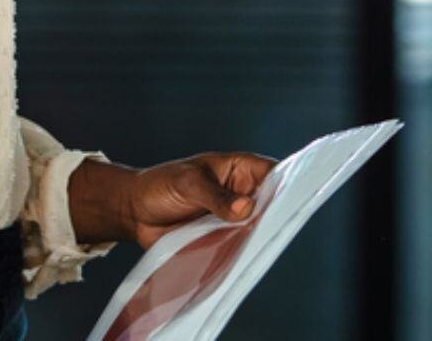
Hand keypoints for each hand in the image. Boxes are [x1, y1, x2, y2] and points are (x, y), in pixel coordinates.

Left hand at [69, 152, 276, 248]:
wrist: (134, 211)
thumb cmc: (161, 185)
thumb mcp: (189, 184)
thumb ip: (216, 197)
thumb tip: (247, 207)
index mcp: (239, 169)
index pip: (274, 173)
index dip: (289, 184)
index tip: (297, 199)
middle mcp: (241, 193)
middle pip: (270, 205)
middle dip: (276, 216)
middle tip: (280, 230)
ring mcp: (232, 219)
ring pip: (256, 228)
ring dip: (259, 238)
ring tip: (264, 248)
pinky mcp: (222, 240)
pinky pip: (239, 247)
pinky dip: (243, 254)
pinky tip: (247, 262)